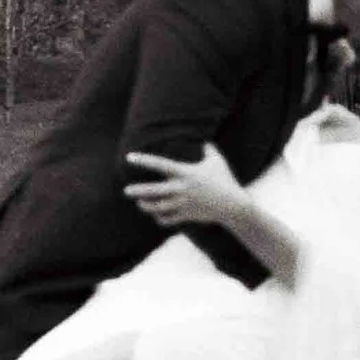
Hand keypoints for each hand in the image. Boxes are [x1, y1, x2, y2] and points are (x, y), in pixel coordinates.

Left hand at [124, 143, 250, 231]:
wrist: (233, 205)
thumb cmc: (225, 180)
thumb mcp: (217, 161)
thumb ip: (209, 149)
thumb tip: (205, 140)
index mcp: (185, 173)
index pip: (160, 164)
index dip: (143, 160)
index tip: (129, 158)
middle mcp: (181, 189)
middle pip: (154, 191)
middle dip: (138, 191)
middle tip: (125, 191)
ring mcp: (183, 204)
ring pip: (158, 207)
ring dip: (146, 206)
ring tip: (139, 203)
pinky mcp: (186, 215)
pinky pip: (167, 219)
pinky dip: (159, 217)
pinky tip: (155, 214)